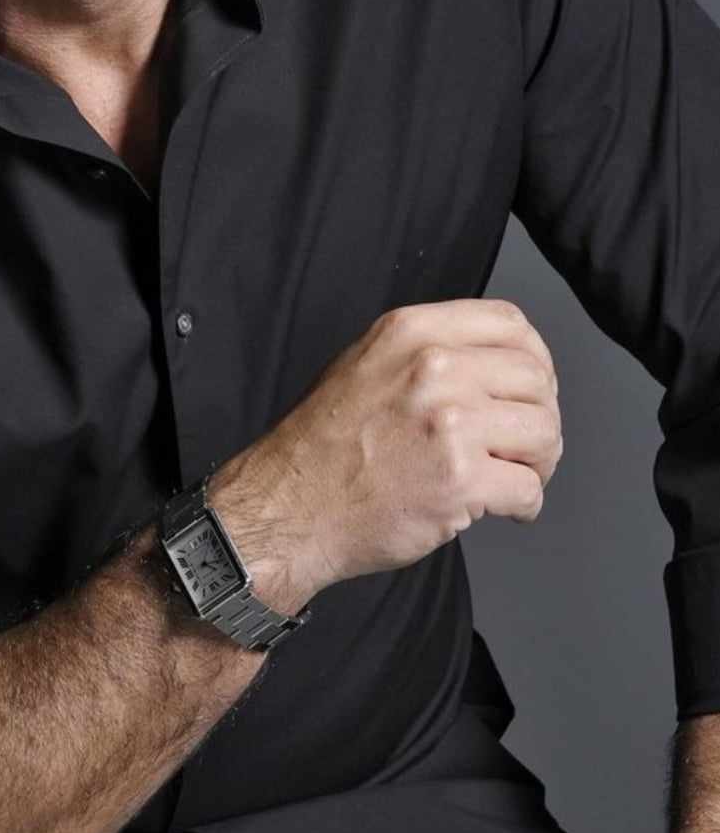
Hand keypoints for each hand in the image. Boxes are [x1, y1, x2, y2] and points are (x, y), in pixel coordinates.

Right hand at [210, 297, 562, 613]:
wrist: (289, 507)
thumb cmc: (323, 446)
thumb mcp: (364, 364)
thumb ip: (426, 351)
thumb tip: (492, 362)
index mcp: (411, 332)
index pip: (510, 323)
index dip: (535, 358)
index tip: (532, 387)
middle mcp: (434, 368)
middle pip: (537, 380)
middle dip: (540, 417)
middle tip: (524, 446)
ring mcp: (450, 423)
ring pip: (544, 433)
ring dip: (538, 463)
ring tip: (514, 477)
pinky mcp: (460, 480)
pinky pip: (528, 489)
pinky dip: (524, 506)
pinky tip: (501, 510)